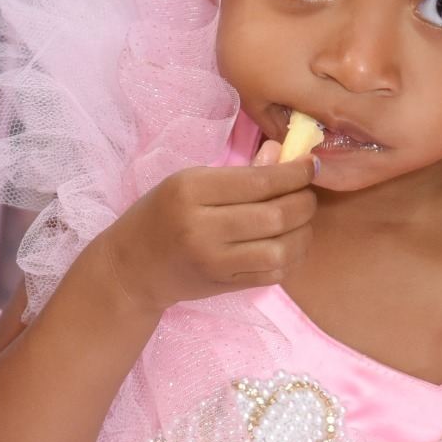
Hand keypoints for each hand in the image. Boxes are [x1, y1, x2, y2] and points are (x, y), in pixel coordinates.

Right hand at [101, 143, 316, 314]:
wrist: (131, 268)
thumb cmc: (161, 215)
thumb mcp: (189, 182)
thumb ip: (239, 173)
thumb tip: (284, 156)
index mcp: (191, 190)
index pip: (258, 181)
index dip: (294, 173)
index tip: (310, 165)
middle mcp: (202, 227)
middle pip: (276, 216)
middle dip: (304, 202)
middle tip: (308, 193)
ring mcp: (214, 261)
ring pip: (281, 249)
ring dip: (304, 233)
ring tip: (302, 220)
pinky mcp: (224, 285)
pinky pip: (274, 274)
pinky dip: (293, 258)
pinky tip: (291, 244)